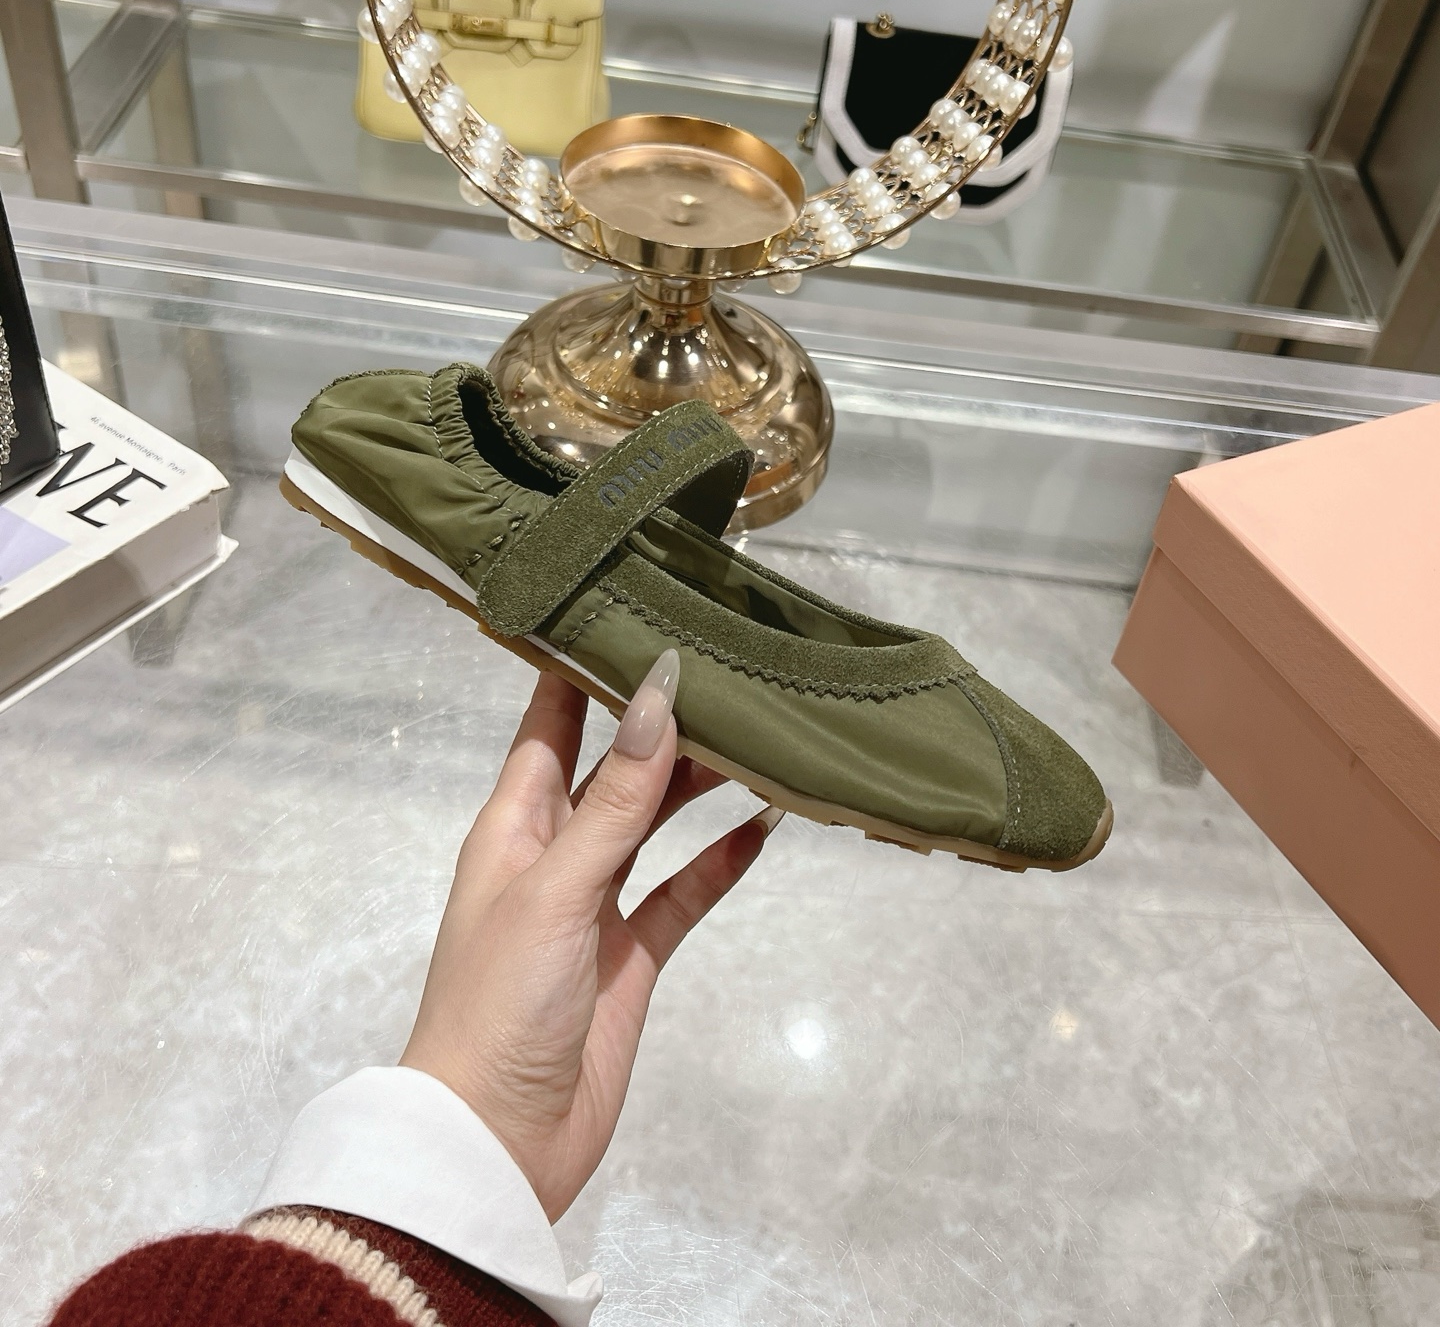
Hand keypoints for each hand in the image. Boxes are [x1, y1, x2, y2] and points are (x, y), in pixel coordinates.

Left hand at [400, 651, 779, 1220]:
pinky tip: (764, 828)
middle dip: (661, 719)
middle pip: (615, 765)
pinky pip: (684, 893)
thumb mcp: (557, 888)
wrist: (497, 1143)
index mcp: (514, 824)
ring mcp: (597, 904)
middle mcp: (556, 852)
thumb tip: (657, 693)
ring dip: (698, 783)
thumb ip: (616, 798)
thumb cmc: (499, 1003)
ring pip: (655, 823)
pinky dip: (721, 862)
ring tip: (755, 734)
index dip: (582, 666)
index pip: (548, 720)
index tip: (630, 607)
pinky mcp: (634, 955)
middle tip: (725, 666)